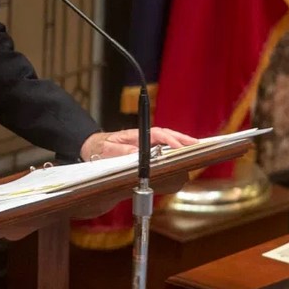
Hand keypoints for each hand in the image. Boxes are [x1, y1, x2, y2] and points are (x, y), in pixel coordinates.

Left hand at [80, 127, 197, 160]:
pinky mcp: (143, 148)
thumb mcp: (106, 150)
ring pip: (165, 139)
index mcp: (134, 135)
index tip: (179, 146)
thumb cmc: (99, 148)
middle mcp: (141, 137)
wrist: (91, 147)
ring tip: (195, 146)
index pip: (156, 135)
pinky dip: (173, 148)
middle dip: (181, 139)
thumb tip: (137, 153)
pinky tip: (182, 152)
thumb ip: (120, 151)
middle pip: (165, 134)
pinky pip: (161, 146)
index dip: (169, 140)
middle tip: (197, 144)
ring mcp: (143, 142)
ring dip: (180, 142)